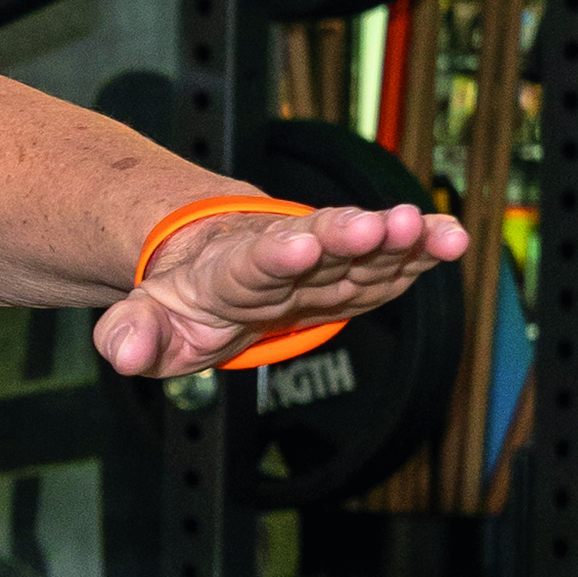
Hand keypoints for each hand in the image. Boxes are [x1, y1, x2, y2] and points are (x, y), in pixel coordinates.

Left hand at [93, 193, 470, 382]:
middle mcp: (283, 256)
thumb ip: (134, 336)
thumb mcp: (150, 324)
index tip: (299, 245)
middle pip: (318, 244)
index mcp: (229, 271)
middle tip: (382, 225)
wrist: (215, 263)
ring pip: (361, 248)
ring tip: (431, 229)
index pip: (251, 264)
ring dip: (398, 240)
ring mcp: (323, 260)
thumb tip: (123, 352)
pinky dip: (421, 250)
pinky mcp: (354, 269)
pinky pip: (391, 260)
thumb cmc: (188, 300)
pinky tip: (454, 238)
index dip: (275, 256)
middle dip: (349, 236)